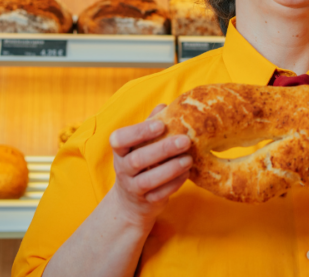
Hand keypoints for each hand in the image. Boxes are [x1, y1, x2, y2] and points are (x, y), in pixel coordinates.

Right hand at [107, 104, 191, 228]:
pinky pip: (159, 195)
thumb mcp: (140, 144)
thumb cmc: (141, 163)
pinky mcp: (146, 202)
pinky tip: (187, 174)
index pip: (119, 139)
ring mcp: (132, 188)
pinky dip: (174, 185)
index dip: (139, 132)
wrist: (131, 201)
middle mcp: (122, 169)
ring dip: (170, 169)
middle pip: (137, 160)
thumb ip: (150, 125)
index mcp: (120, 150)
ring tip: (189, 159)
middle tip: (186, 140)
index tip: (161, 125)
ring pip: (148, 180)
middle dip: (163, 149)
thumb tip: (164, 105)